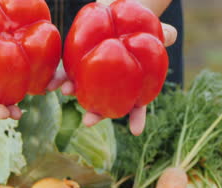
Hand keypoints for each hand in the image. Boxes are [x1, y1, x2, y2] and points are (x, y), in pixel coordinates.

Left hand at [59, 23, 177, 135]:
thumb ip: (163, 35)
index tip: (136, 130)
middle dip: (96, 115)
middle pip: (105, 105)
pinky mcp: (77, 66)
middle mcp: (110, 89)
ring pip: (84, 91)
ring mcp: (92, 79)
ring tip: (68, 92)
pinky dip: (57, 80)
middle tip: (89, 121)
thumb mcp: (153, 34)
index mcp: (131, 87)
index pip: (137, 106)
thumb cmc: (138, 33)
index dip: (137, 118)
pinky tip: (50, 85)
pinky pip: (66, 74)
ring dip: (75, 93)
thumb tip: (171, 34)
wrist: (116, 22)